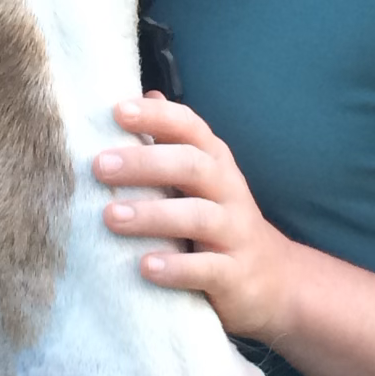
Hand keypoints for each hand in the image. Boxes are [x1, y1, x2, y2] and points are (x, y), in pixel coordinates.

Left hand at [96, 95, 293, 342]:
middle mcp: (228, 190)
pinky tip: (146, 266)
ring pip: (197, 216)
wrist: (275, 279)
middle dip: (144, 163)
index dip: (156, 117)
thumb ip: (173, 142)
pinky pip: (207, 269)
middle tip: (99, 165)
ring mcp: (235, 232)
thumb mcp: (201, 178)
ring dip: (152, 215)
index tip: (117, 111)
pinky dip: (176, 268)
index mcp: (215, 161)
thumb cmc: (220, 220)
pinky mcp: (235, 274)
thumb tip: (145, 96)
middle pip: (191, 166)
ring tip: (110, 216)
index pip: (189, 127)